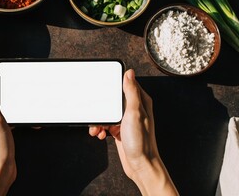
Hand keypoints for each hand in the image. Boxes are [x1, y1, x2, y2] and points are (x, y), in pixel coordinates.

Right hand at [89, 69, 177, 195]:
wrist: (140, 165)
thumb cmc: (141, 141)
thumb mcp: (134, 113)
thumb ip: (131, 92)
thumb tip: (129, 73)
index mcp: (140, 101)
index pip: (126, 85)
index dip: (113, 85)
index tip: (102, 87)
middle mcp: (134, 109)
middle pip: (112, 99)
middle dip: (102, 106)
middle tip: (98, 114)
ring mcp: (126, 120)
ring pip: (107, 113)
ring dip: (99, 120)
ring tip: (97, 129)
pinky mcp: (120, 130)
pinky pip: (106, 124)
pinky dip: (100, 129)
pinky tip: (101, 135)